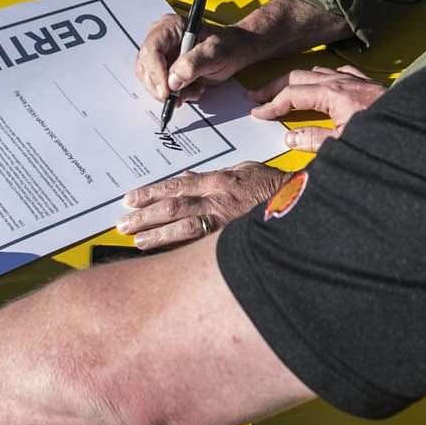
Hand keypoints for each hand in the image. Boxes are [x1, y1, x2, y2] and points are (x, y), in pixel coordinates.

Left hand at [117, 161, 288, 249]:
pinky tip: (164, 254)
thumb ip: (214, 175)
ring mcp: (225, 221)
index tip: (130, 199)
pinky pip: (200, 245)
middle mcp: (218, 199)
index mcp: (219, 180)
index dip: (150, 193)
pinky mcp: (232, 239)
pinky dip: (180, 249)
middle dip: (144, 215)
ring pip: (182, 227)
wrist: (302, 204)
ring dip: (156, 234)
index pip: (176, 186)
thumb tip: (186, 178)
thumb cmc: (275, 187)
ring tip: (136, 240)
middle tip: (123, 223)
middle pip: (172, 206)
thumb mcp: (244, 170)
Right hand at [132, 0, 352, 102]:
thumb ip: (193, 64)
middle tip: (178, 98)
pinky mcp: (165, 70)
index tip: (167, 91)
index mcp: (169, 27)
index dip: (155, 73)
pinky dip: (175, 96)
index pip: (150, 50)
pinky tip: (193, 90)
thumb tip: (173, 81)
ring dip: (170, 93)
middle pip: (145, 68)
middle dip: (161, 86)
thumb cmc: (228, 46)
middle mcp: (160, 39)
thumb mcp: (215, 52)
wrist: (236, 52)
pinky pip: (160, 88)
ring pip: (150, 81)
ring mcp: (161, 56)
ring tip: (193, 90)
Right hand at [246, 65, 386, 152]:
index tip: (258, 113)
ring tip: (284, 89)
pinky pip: (340, 72)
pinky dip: (323, 76)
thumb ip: (314, 140)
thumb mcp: (343, 144)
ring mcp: (357, 80)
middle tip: (258, 96)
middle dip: (275, 86)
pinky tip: (323, 83)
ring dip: (298, 80)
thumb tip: (291, 137)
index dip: (272, 104)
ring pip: (318, 71)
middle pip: (299, 77)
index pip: (292, 95)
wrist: (418, 132)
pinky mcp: (369, 84)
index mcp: (333, 94)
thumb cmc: (384, 138)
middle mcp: (343, 81)